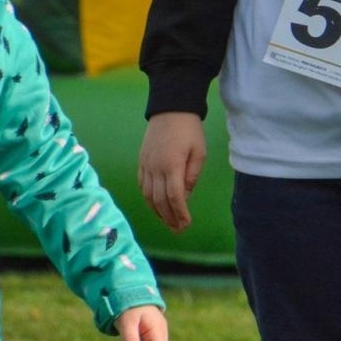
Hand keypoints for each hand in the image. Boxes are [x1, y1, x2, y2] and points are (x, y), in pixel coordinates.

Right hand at [138, 112, 205, 231]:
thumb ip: (192, 176)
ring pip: (148, 196)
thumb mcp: (199, 152)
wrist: (170, 110)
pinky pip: (142, 186)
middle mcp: (155, 169)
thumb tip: (184, 197)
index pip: (174, 197)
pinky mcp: (141, 163)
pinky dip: (148, 199)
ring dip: (158, 212)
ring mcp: (145, 166)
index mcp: (172, 166)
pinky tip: (156, 206)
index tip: (186, 224)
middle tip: (178, 229)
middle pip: (160, 201)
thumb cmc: (190, 131)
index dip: (180, 213)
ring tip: (168, 222)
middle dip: (169, 218)